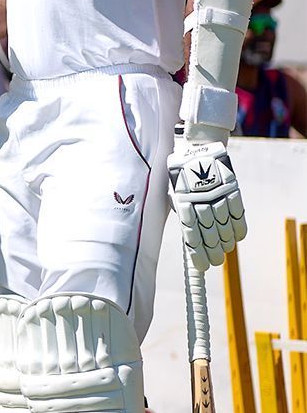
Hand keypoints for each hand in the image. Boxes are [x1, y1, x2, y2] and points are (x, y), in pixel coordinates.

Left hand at [168, 137, 246, 270]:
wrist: (195, 147)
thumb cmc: (181, 173)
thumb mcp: (174, 192)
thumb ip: (182, 213)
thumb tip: (189, 239)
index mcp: (182, 202)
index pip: (191, 233)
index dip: (197, 252)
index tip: (202, 265)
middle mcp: (200, 200)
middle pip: (209, 232)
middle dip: (213, 251)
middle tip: (215, 262)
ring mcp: (217, 194)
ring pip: (224, 225)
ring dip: (225, 241)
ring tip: (224, 251)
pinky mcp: (230, 187)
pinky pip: (237, 211)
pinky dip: (238, 226)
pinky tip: (237, 237)